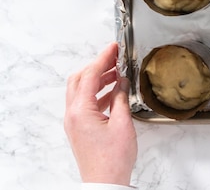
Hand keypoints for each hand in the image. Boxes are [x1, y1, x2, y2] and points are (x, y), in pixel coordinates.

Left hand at [64, 43, 137, 184]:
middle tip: (114, 56)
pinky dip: (98, 92)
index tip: (113, 47)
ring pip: (81, 91)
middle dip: (97, 66)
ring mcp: (74, 122)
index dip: (103, 58)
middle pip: (79, 79)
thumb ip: (120, 98)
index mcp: (80, 111)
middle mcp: (73, 114)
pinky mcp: (80, 128)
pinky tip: (113, 92)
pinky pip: (85, 103)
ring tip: (117, 72)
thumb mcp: (122, 123)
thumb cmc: (113, 158)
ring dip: (98, 79)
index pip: (90, 75)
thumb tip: (121, 82)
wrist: (105, 182)